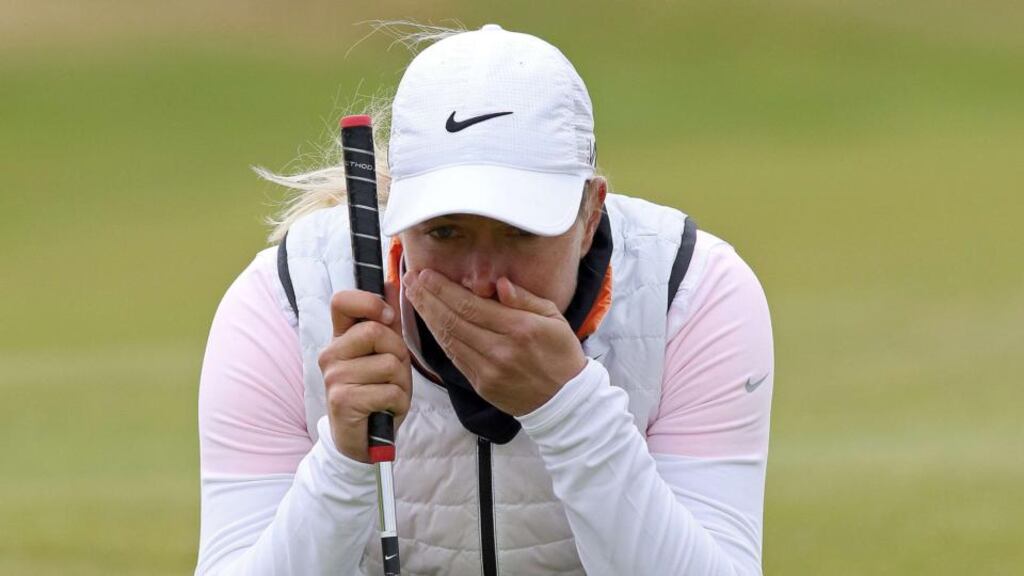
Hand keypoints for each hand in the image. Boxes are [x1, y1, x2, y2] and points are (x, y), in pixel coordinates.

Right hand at [318, 284, 411, 462]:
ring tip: (389, 394)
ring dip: (401, 383)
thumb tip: (393, 282)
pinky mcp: (341, 400)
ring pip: (388, 364)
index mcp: (340, 338)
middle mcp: (331, 354)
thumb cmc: (377, 393)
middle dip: (398, 354)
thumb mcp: (387, 353)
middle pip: (376, 331)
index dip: (369, 302)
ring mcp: (333, 377)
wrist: (365, 440)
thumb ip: (388, 321)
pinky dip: (398, 402)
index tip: (387, 318)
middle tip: (393, 374)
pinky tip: (386, 410)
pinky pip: (388, 390)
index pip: (342, 301)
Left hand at [403, 269, 586, 415]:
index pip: (471, 306)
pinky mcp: (481, 384)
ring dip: (427, 316)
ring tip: (412, 296)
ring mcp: (488, 370)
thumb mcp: (554, 317)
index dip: (444, 289)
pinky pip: (454, 357)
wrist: (565, 399)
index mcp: (519, 329)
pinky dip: (439, 337)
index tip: (426, 274)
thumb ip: (525, 299)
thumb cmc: (561, 353)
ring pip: (449, 339)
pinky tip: (429, 321)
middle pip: (453, 320)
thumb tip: (499, 284)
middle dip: (428, 298)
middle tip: (410, 279)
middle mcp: (500, 350)